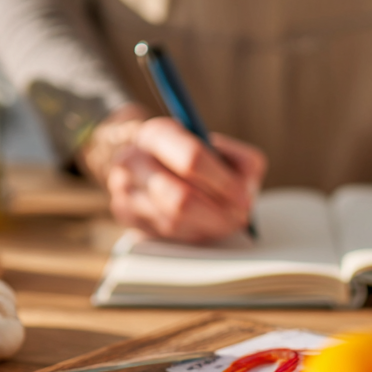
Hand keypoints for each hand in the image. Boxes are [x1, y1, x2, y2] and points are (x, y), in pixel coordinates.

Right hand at [80, 105, 266, 241]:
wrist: (144, 162)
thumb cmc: (189, 154)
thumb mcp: (218, 145)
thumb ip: (238, 160)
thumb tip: (246, 193)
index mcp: (156, 134)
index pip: (191, 159)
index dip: (224, 183)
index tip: (245, 198)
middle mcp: (132, 162)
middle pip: (180, 200)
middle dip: (217, 213)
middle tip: (240, 217)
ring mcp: (124, 194)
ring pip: (174, 223)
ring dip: (208, 227)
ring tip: (227, 220)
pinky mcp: (128, 220)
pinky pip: (166, 237)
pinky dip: (193, 234)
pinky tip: (205, 225)